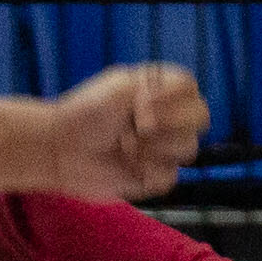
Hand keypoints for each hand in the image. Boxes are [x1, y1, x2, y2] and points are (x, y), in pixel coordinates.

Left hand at [46, 63, 206, 199]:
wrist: (60, 149)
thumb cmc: (86, 112)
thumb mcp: (120, 83)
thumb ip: (156, 84)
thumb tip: (174, 109)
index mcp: (159, 91)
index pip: (191, 89)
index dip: (174, 97)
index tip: (143, 102)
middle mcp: (166, 118)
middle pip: (200, 119)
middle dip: (169, 123)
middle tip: (137, 125)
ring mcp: (161, 149)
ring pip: (188, 149)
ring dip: (154, 147)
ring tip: (125, 145)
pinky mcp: (153, 177)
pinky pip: (171, 177)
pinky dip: (148, 171)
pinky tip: (127, 165)